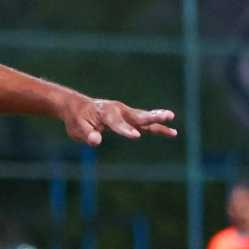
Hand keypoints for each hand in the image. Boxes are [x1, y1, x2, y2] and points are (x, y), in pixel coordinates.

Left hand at [61, 98, 176, 146]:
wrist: (78, 107)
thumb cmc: (76, 119)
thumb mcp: (76, 129)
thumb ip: (86, 134)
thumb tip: (96, 140)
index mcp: (105, 113)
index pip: (117, 124)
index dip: (126, 130)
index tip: (136, 136)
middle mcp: (118, 110)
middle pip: (137, 116)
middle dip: (151, 117)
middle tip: (167, 116)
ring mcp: (125, 112)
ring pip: (144, 117)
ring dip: (158, 118)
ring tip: (172, 118)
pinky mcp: (129, 117)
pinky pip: (144, 121)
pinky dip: (156, 124)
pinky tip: (171, 130)